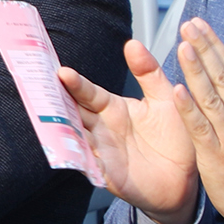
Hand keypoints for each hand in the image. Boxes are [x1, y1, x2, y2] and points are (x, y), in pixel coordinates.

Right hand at [60, 37, 198, 223]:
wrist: (185, 179)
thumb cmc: (176, 138)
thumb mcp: (165, 98)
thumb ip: (149, 72)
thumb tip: (132, 43)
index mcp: (113, 109)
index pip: (88, 93)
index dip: (75, 84)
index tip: (62, 72)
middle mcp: (100, 128)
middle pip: (72, 112)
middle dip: (54, 102)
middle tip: (37, 89)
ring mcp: (99, 150)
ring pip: (71, 135)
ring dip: (58, 128)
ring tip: (45, 117)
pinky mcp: (103, 173)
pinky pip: (84, 164)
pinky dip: (73, 158)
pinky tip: (64, 150)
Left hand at [172, 20, 223, 223]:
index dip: (215, 45)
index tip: (198, 23)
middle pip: (223, 77)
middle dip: (205, 49)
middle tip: (187, 25)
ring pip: (212, 98)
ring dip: (197, 71)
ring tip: (182, 47)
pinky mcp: (217, 155)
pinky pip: (202, 129)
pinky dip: (190, 109)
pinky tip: (178, 91)